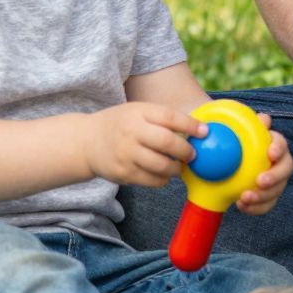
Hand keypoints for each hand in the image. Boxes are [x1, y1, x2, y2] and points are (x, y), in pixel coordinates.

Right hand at [86, 102, 206, 186]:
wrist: (87, 142)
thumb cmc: (120, 124)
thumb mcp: (137, 111)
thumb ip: (161, 118)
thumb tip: (196, 129)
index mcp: (138, 112)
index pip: (170, 117)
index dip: (191, 125)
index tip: (205, 132)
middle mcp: (131, 132)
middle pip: (167, 143)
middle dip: (186, 151)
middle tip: (193, 155)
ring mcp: (126, 154)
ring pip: (162, 166)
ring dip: (176, 168)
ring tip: (179, 166)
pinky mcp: (124, 173)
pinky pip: (152, 180)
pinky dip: (163, 179)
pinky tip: (163, 173)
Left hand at [235, 113, 292, 215]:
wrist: (222, 162)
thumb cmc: (231, 143)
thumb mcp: (235, 131)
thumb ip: (247, 124)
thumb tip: (264, 118)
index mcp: (273, 144)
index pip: (281, 143)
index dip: (279, 148)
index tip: (270, 153)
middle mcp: (278, 163)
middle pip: (285, 170)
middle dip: (275, 176)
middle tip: (260, 180)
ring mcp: (275, 181)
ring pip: (277, 190)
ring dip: (263, 196)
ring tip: (244, 198)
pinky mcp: (267, 197)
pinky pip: (266, 205)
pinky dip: (255, 208)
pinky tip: (240, 206)